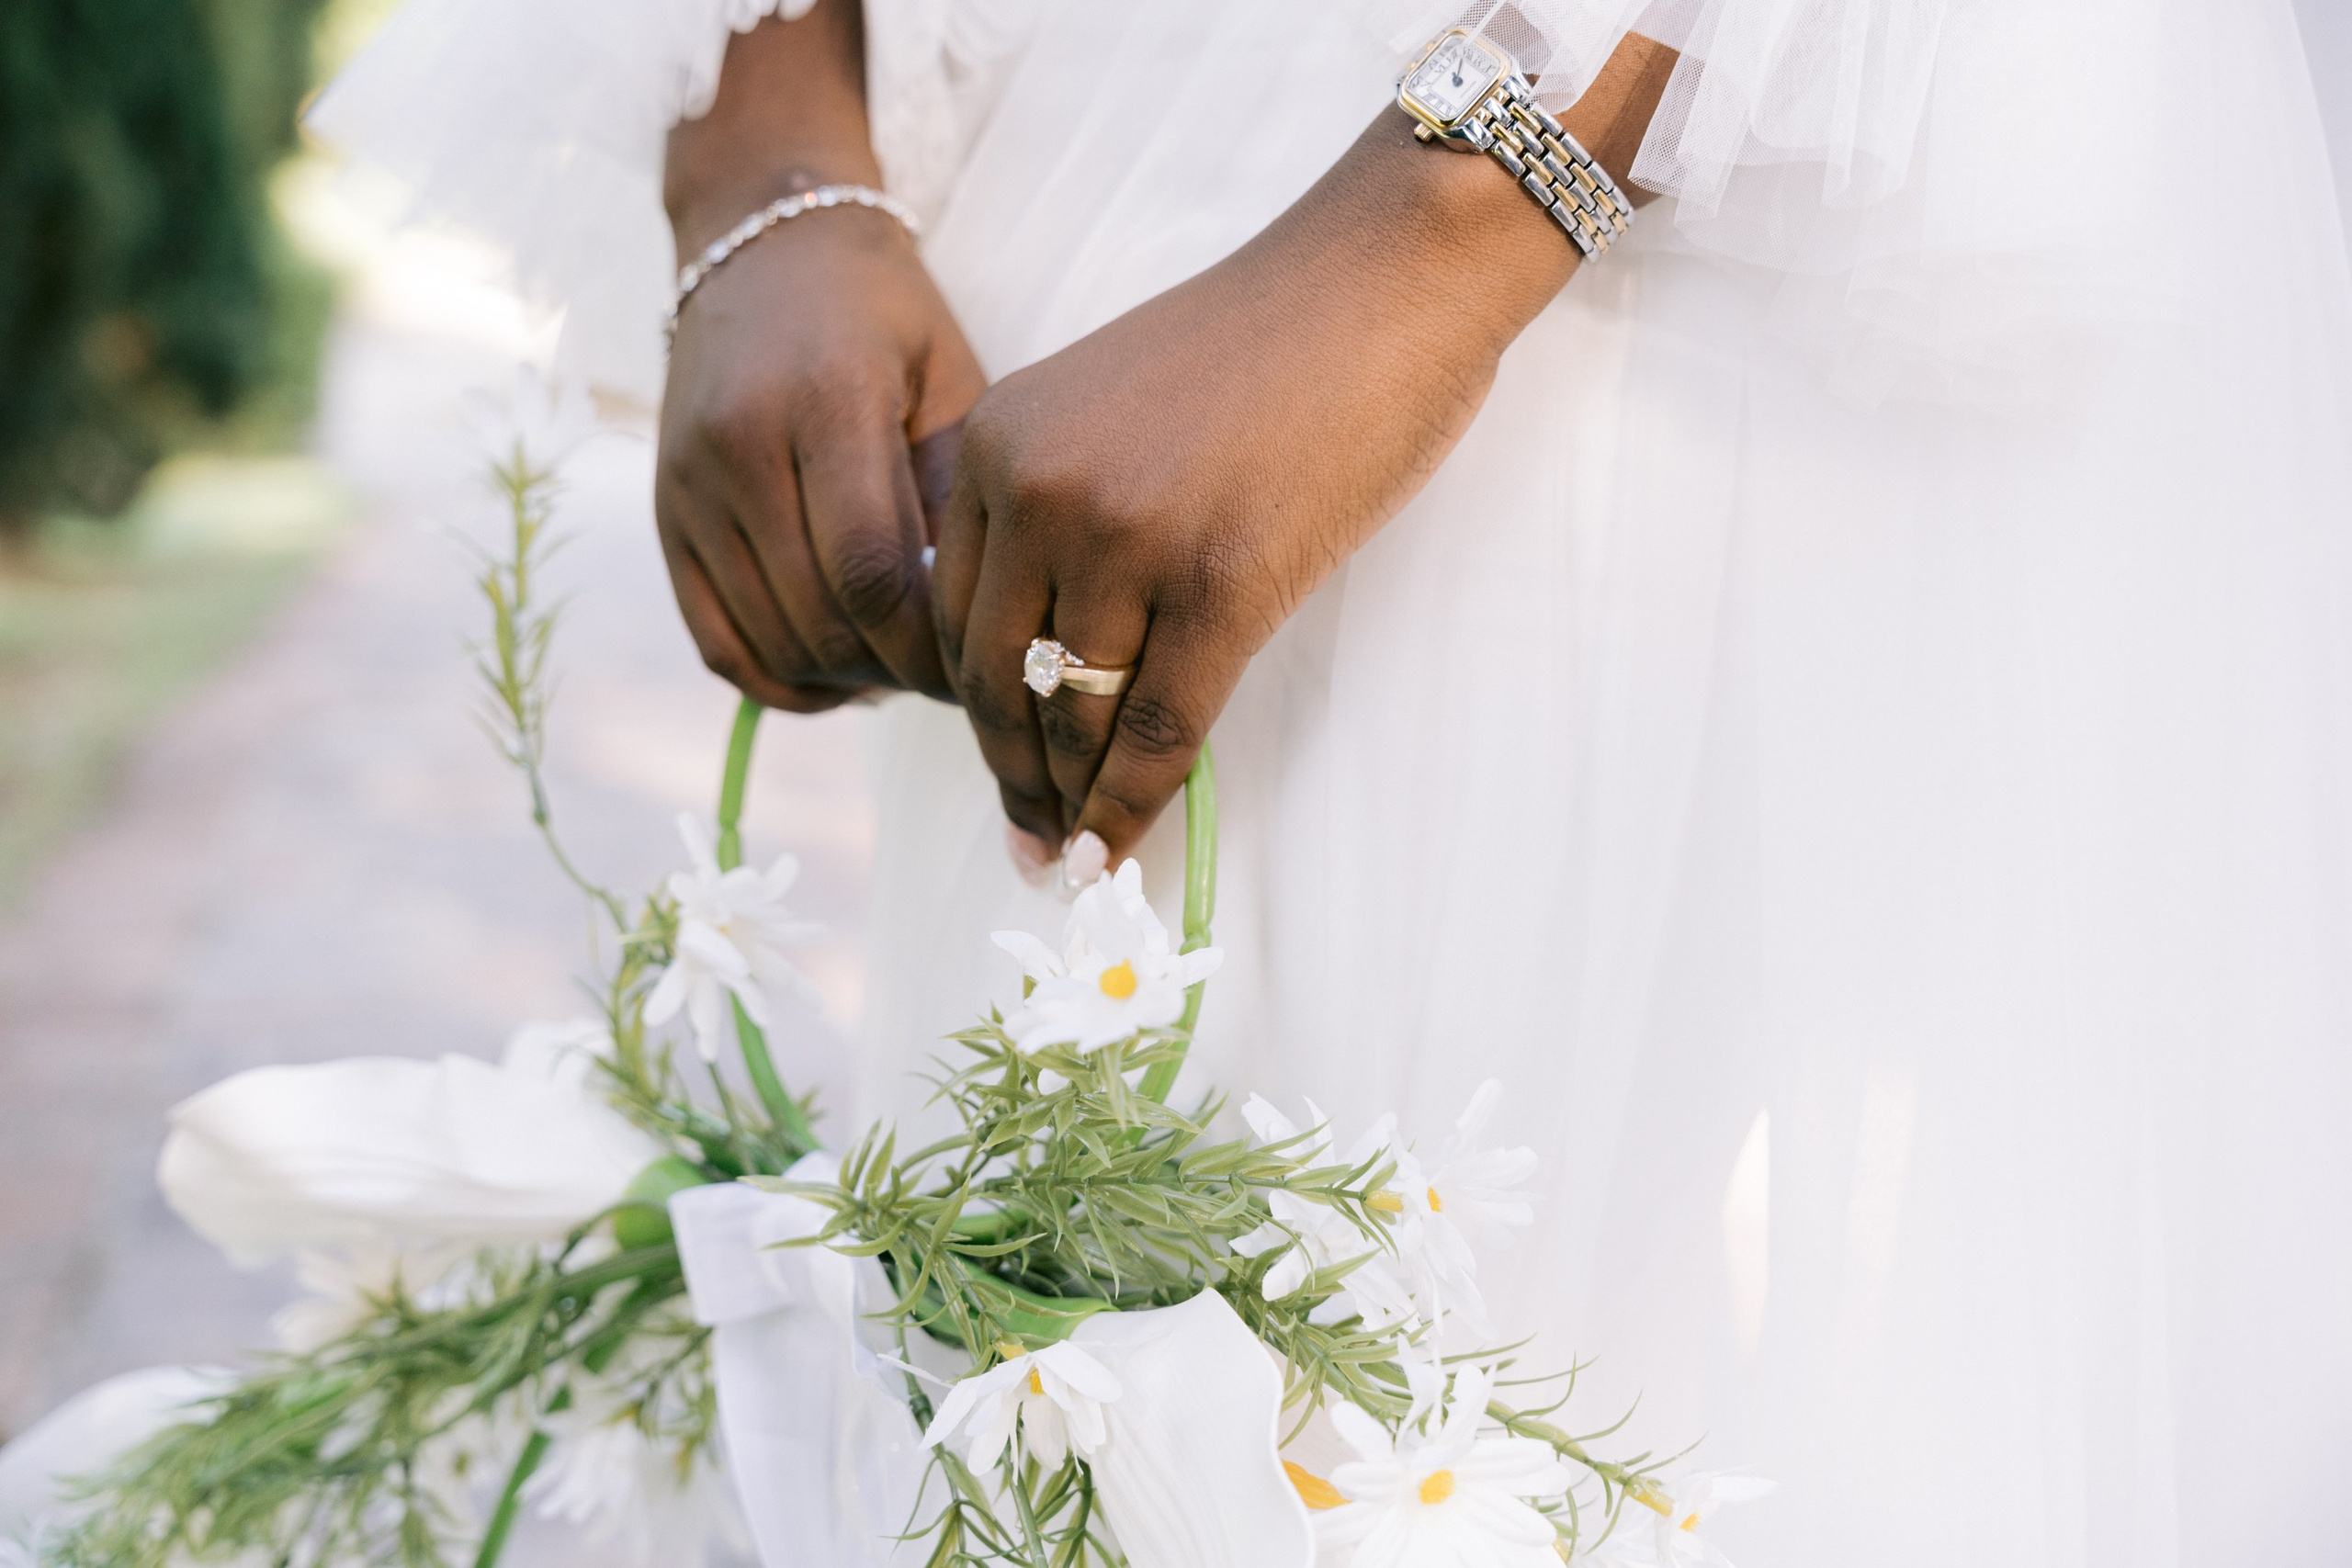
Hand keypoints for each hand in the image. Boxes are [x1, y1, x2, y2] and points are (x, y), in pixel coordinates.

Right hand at [656, 1, 984, 712]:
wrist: (762, 241)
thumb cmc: (883, 312)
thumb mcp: (946, 378)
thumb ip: (956, 494)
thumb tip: (974, 622)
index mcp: (823, 403)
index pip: (870, 573)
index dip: (926, 647)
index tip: (976, 663)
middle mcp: (739, 447)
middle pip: (818, 620)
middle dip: (894, 672)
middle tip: (951, 679)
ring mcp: (690, 487)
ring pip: (767, 643)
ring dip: (843, 681)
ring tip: (901, 671)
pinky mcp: (667, 517)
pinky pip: (716, 642)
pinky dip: (779, 680)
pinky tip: (839, 675)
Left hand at [932, 112, 1579, 858]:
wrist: (1383, 279)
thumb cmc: (1267, 345)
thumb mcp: (1108, 408)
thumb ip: (1056, 507)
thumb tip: (1049, 654)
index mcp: (996, 445)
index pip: (951, 616)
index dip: (972, 712)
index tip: (997, 766)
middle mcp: (1037, 490)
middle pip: (995, 679)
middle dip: (1011, 776)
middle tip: (1030, 841)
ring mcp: (1126, 538)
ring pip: (1073, 715)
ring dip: (1070, 805)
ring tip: (1074, 858)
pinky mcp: (1221, 582)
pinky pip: (1155, 729)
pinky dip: (1131, 807)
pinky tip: (1119, 853)